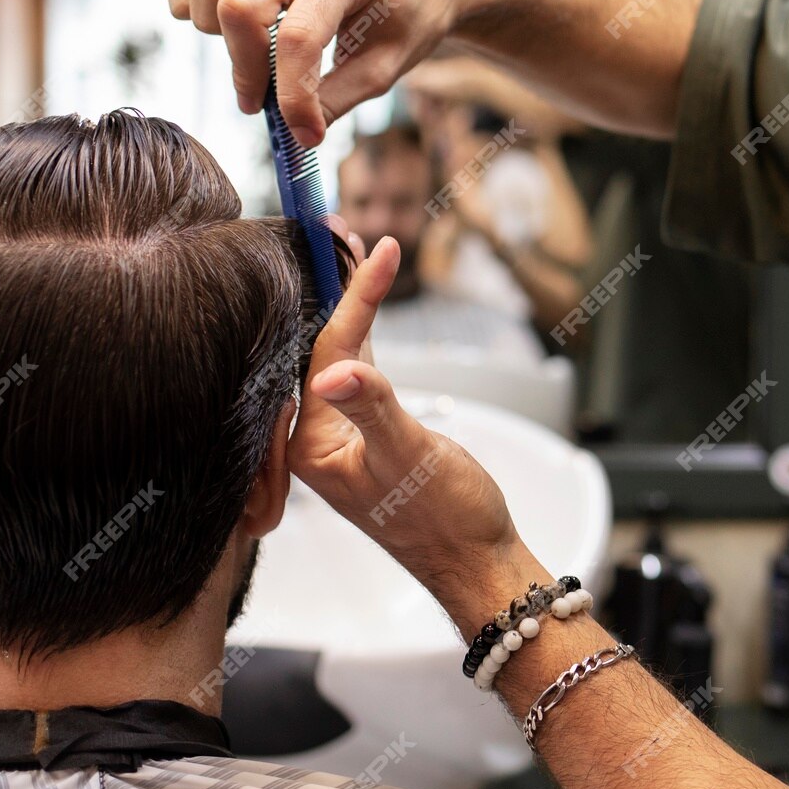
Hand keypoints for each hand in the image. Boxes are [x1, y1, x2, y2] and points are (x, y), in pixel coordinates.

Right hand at [164, 0, 474, 143]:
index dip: (293, 96)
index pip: (298, 38)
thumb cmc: (408, 18)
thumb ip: (337, 98)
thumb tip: (293, 132)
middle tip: (261, 103)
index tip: (305, 135)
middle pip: (240, 6)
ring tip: (249, 52)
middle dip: (246, 68)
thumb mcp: (386, 68)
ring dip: (214, 23)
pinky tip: (220, 24)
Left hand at [288, 234, 523, 587]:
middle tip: (335, 228)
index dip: (354, 298)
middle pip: (316, 347)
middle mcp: (313, 440)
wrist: (478, 560)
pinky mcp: (363, 435)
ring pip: (334, 356)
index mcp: (310, 447)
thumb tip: (333, 374)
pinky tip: (364, 306)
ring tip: (348, 248)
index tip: (379, 250)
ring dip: (345, 305)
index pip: (326, 354)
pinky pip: (354, 373)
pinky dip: (362, 334)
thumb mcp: (409, 458)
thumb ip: (373, 409)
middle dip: (330, 288)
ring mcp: (336, 437)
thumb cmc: (447, 518)